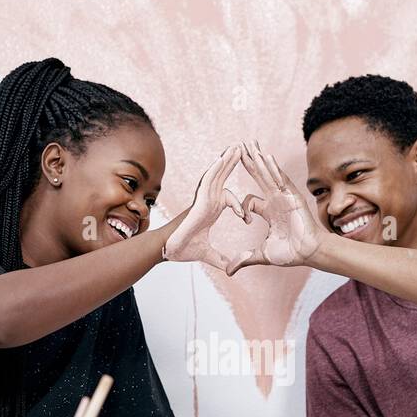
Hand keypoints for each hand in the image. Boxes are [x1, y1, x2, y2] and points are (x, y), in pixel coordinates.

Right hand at [163, 145, 249, 272]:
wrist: (170, 249)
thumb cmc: (183, 249)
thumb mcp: (208, 255)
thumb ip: (220, 260)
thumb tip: (230, 270)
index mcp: (211, 211)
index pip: (229, 198)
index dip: (240, 207)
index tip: (246, 220)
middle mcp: (208, 201)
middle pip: (223, 179)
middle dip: (233, 165)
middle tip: (244, 151)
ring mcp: (203, 198)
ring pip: (217, 175)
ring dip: (227, 161)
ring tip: (237, 147)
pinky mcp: (199, 199)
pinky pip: (208, 180)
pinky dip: (216, 169)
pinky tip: (223, 158)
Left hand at [223, 140, 323, 274]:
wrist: (308, 252)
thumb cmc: (290, 253)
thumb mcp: (262, 255)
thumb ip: (244, 259)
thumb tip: (228, 271)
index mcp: (268, 211)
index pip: (250, 199)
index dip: (241, 206)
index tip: (242, 219)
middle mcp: (276, 200)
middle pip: (258, 176)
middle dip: (248, 161)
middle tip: (238, 146)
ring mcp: (284, 196)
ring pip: (268, 173)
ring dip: (258, 158)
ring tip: (248, 144)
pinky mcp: (292, 195)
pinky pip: (280, 178)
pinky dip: (272, 167)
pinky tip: (264, 155)